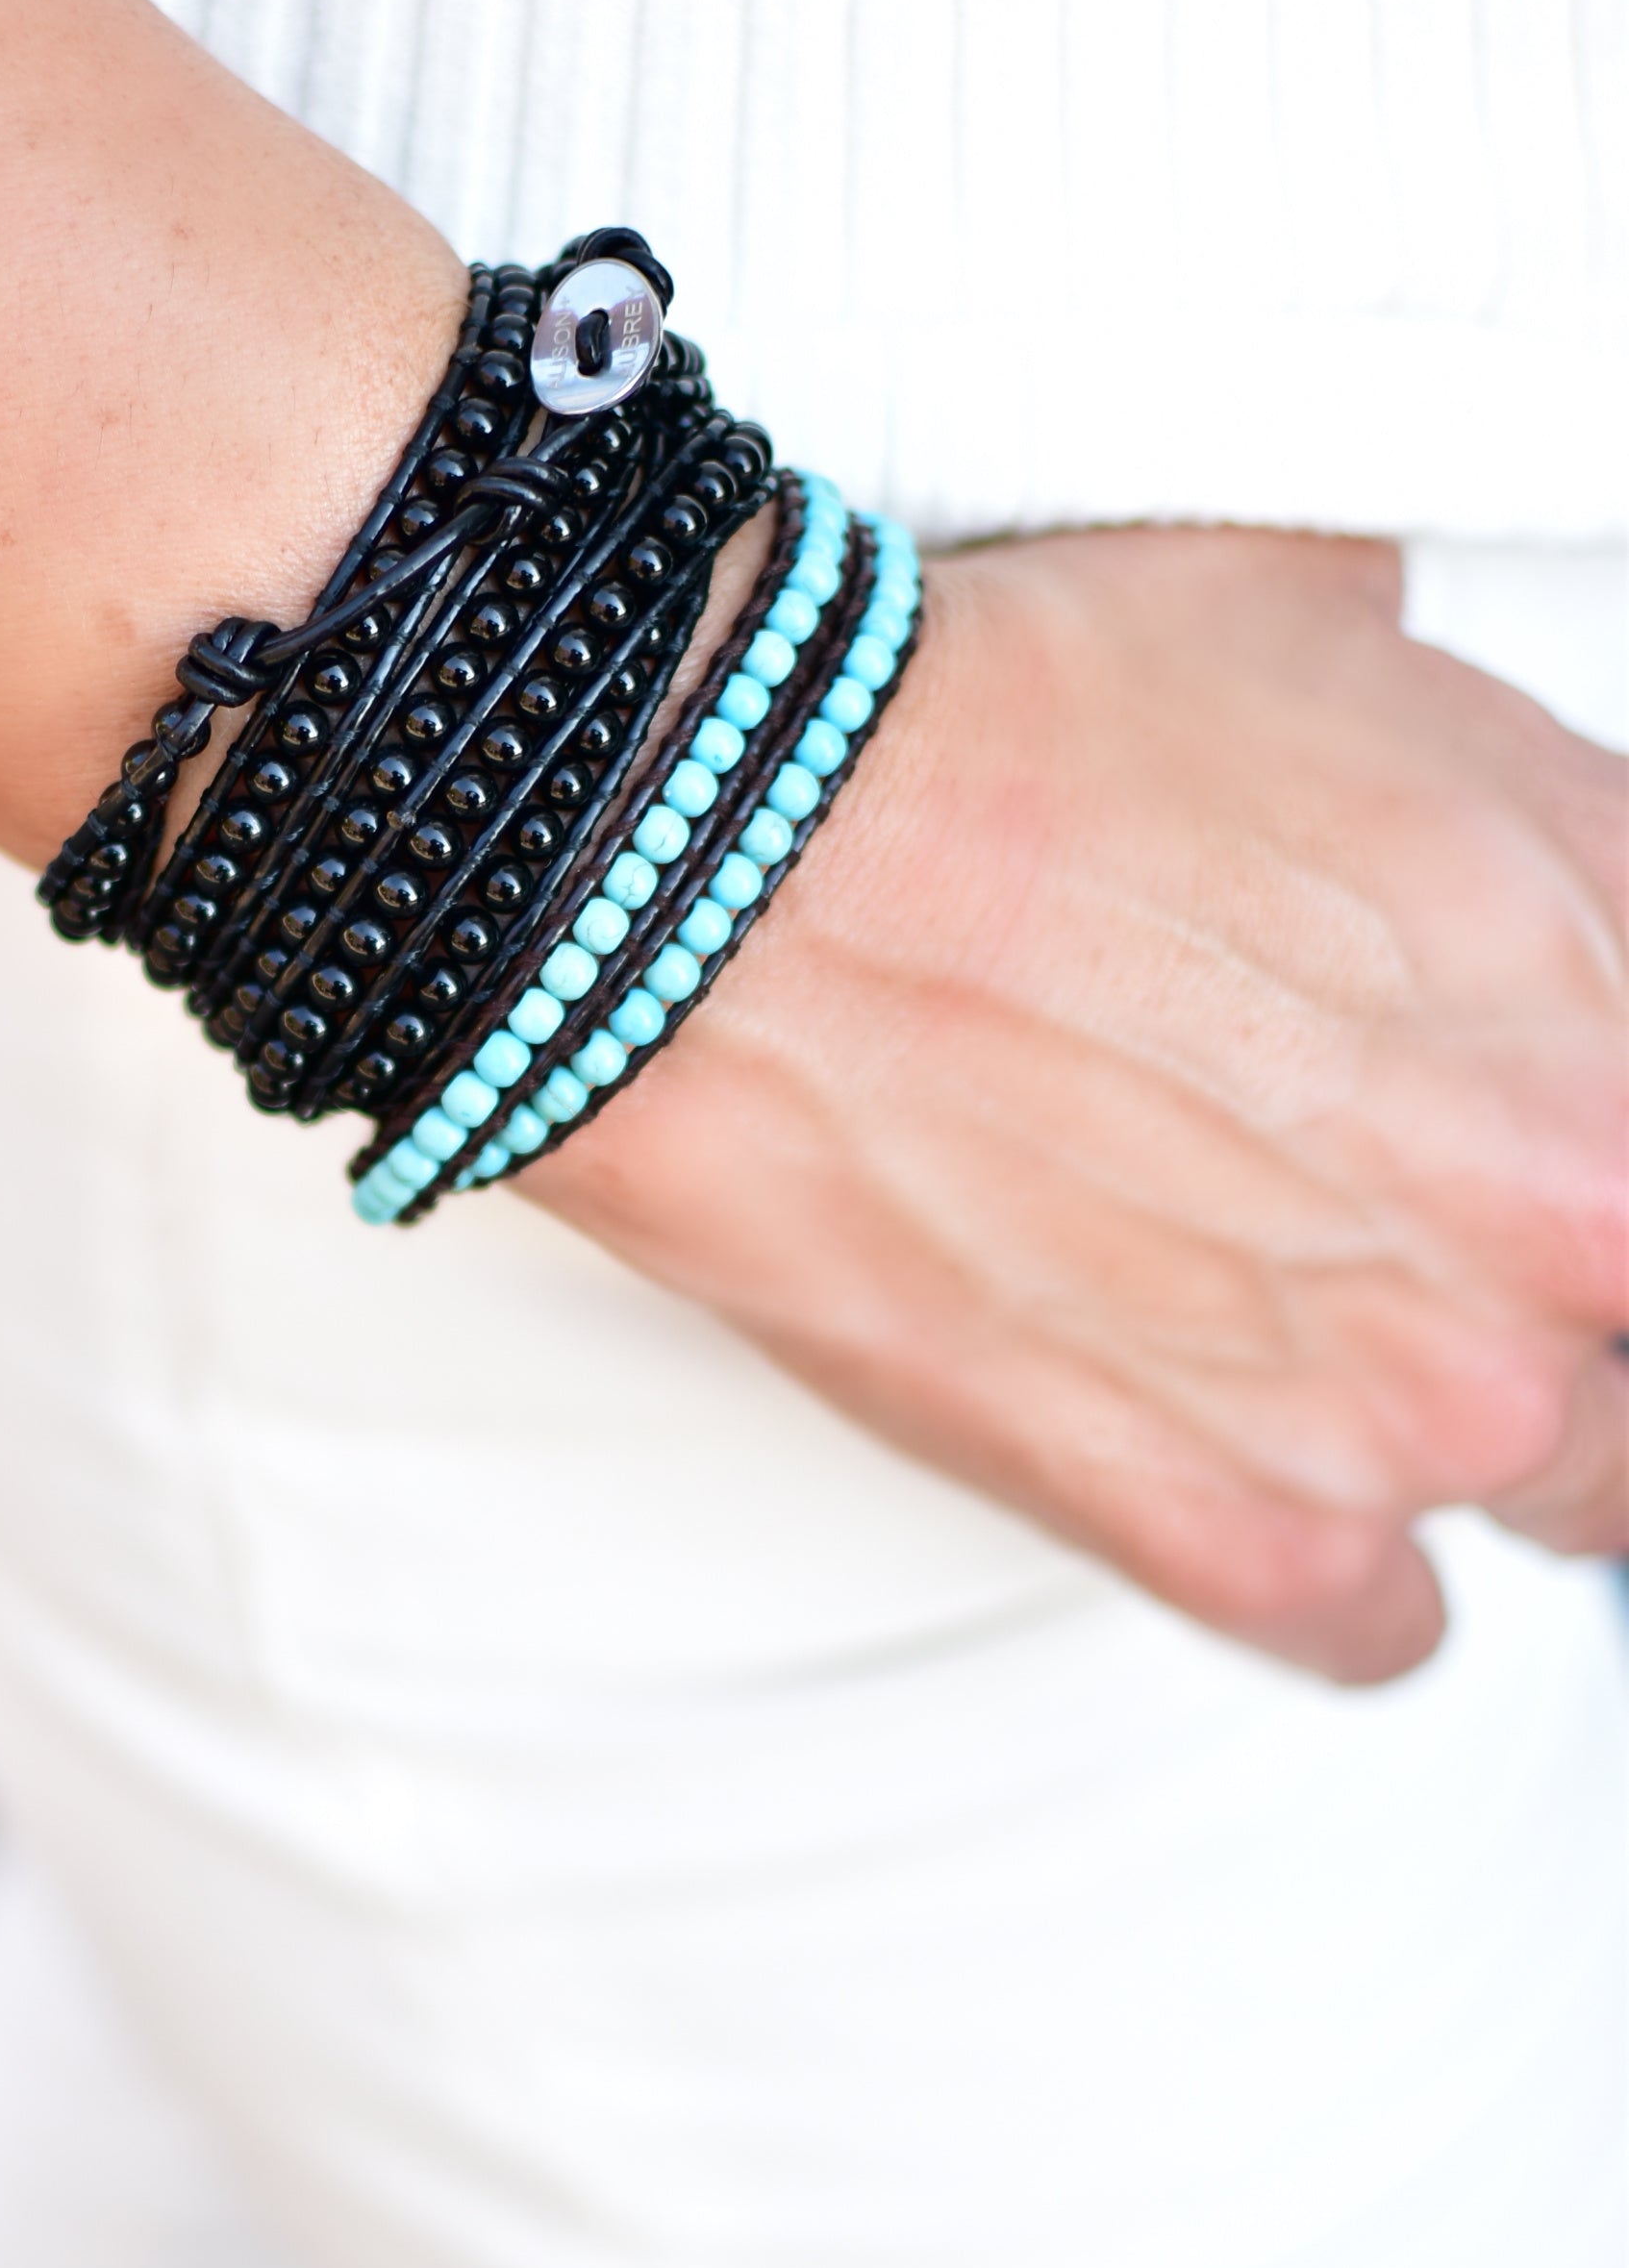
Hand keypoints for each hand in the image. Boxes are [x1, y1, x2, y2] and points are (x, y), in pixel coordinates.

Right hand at [529, 528, 1627, 1679]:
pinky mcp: (1232, 1537)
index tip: (1524, 1146)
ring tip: (1302, 1310)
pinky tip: (1233, 1445)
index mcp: (1625, 994)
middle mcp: (1568, 1225)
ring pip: (1566, 1494)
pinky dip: (1328, 1562)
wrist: (728, 876)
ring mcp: (1407, 1410)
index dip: (1597, 1140)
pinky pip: (1385, 1631)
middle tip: (1424, 1210)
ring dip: (1456, 1411)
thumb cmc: (1006, 733)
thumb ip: (1515, 812)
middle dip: (1564, 1278)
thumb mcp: (1353, 636)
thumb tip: (1520, 840)